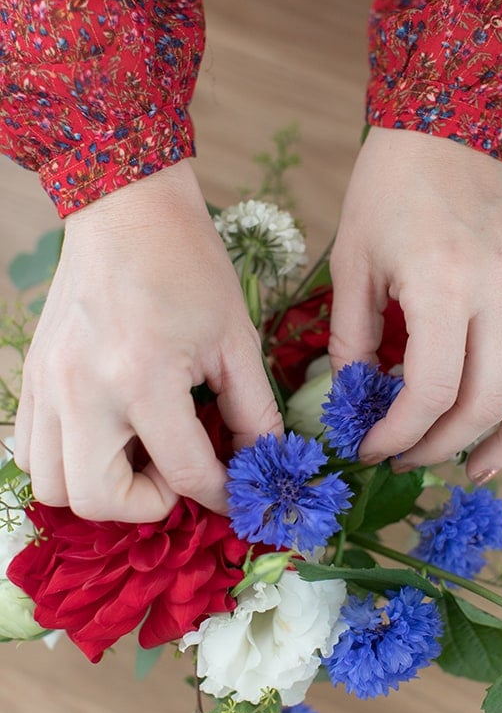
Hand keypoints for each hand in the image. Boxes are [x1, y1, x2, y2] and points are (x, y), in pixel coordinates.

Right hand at [14, 160, 282, 521]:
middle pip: (97, 501)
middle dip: (146, 503)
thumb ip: (253, 410)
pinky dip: (66, 462)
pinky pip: (29, 451)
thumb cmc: (187, 265)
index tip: (234, 492)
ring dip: (100, 488)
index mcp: (143, 377)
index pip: (184, 474)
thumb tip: (261, 461)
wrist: (127, 209)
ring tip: (138, 452)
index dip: (220, 495)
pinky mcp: (33, 376)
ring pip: (51, 486)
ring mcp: (48, 384)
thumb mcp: (235, 339)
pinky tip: (106, 433)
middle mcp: (83, 390)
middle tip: (175, 472)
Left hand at [328, 128, 501, 480]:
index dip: (398, 433)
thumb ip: (352, 338)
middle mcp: (499, 294)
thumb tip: (353, 395)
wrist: (444, 124)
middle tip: (405, 459)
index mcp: (443, 287)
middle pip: (484, 402)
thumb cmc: (388, 188)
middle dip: (439, 445)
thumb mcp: (352, 263)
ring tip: (476, 469)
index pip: (430, 391)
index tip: (371, 447)